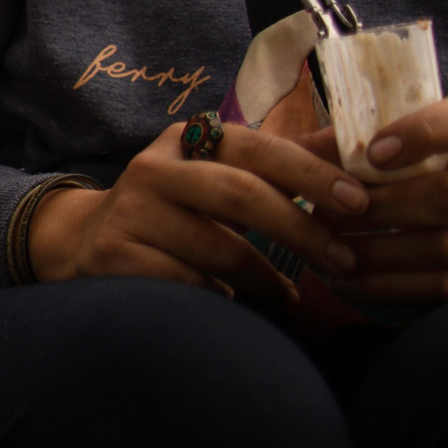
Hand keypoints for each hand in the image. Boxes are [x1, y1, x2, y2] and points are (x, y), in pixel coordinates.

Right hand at [28, 120, 368, 303]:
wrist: (87, 242)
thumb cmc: (177, 210)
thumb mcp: (220, 177)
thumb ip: (283, 165)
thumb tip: (358, 147)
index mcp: (185, 140)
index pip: (257, 147)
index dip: (312, 173)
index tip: (359, 203)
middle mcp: (152, 169)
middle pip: (239, 194)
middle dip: (301, 229)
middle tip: (344, 260)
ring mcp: (129, 213)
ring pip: (218, 249)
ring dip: (268, 279)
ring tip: (291, 296)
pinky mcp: (115, 257)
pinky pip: (189, 286)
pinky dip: (224, 300)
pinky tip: (239, 307)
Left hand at [320, 98, 447, 301]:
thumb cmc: (431, 186)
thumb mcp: (408, 159)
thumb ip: (359, 148)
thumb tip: (296, 151)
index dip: (422, 132)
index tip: (372, 153)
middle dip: (380, 209)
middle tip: (325, 214)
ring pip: (445, 249)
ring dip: (376, 253)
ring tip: (328, 251)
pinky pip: (447, 290)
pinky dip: (389, 287)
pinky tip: (348, 282)